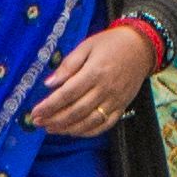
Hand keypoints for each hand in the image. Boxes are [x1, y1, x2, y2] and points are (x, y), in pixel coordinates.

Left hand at [35, 24, 156, 138]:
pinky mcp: (122, 107)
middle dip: (54, 120)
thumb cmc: (111, 43)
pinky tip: (73, 131)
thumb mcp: (87, 46)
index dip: (49, 105)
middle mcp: (105, 89)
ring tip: (51, 129)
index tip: (35, 112)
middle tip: (38, 123)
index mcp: (95, 72)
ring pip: (89, 122)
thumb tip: (49, 83)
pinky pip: (104, 125)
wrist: (141, 47)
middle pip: (76, 111)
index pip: (67, 94)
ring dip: (68, 128)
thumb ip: (68, 65)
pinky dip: (88, 132)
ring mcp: (115, 100)